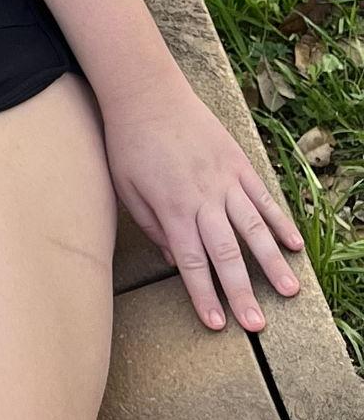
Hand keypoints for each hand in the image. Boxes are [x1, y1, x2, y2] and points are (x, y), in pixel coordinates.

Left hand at [101, 73, 304, 332]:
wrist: (147, 94)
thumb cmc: (128, 143)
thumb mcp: (126, 188)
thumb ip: (152, 226)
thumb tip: (175, 260)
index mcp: (172, 208)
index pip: (192, 262)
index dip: (205, 295)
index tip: (218, 323)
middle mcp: (203, 198)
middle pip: (226, 253)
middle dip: (242, 292)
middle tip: (258, 325)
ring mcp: (225, 180)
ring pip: (254, 228)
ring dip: (271, 263)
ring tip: (290, 291)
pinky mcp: (239, 163)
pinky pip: (263, 198)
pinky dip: (280, 222)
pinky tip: (293, 245)